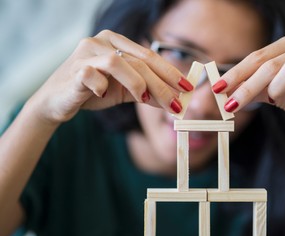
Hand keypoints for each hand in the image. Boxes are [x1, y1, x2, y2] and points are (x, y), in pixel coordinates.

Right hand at [31, 30, 192, 123]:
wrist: (58, 101)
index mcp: (116, 42)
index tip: (187, 88)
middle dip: (161, 84)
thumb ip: (147, 93)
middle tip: (176, 104)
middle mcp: (102, 42)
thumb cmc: (92, 92)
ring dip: (136, 83)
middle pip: (140, 61)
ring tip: (143, 99)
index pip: (150, 56)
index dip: (170, 72)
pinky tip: (103, 95)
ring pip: (119, 62)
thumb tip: (175, 101)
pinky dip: (102, 87)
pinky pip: (93, 75)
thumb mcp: (125, 92)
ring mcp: (86, 53)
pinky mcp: (74, 69)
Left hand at [216, 32, 284, 138]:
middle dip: (245, 86)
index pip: (257, 56)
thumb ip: (253, 88)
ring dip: (274, 88)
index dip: (236, 73)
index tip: (217, 88)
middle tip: (229, 105)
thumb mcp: (274, 91)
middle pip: (269, 64)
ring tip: (274, 99)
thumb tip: (225, 92)